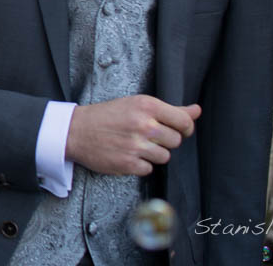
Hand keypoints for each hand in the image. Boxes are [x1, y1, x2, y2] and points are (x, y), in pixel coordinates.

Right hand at [65, 95, 200, 175]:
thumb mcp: (136, 104)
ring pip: (164, 157)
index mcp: (147, 106)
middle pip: (176, 141)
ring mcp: (136, 145)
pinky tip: (127, 154)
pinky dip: (139, 164)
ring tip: (135, 145)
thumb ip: (170, 110)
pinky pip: (149, 169)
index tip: (178, 130)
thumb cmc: (106, 115)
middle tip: (146, 136)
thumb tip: (196, 110)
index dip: (185, 128)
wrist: (75, 130)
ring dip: (153, 154)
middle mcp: (144, 125)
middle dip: (164, 141)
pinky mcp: (129, 163)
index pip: (184, 122)